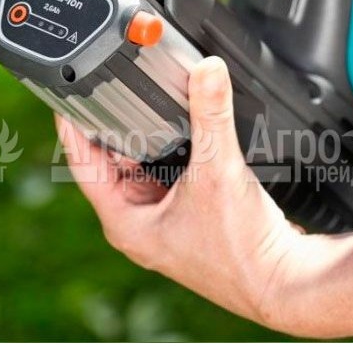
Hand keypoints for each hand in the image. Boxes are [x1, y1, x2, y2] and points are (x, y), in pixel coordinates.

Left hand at [57, 56, 306, 328]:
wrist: (284, 282)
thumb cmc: (242, 251)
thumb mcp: (218, 171)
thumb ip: (211, 116)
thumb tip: (207, 71)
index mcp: (125, 222)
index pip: (82, 163)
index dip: (73, 124)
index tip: (68, 89)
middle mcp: (139, 224)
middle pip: (114, 161)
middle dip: (119, 124)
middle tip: (121, 81)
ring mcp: (164, 222)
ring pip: (144, 166)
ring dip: (150, 137)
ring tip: (154, 98)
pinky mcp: (190, 217)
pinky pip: (170, 174)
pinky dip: (174, 151)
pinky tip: (188, 130)